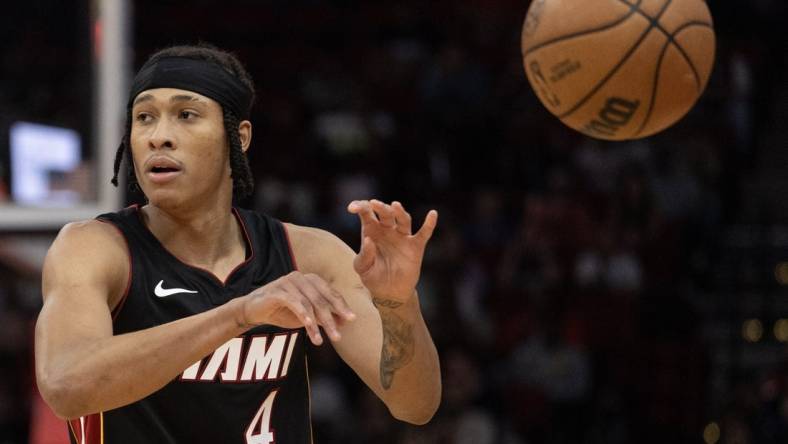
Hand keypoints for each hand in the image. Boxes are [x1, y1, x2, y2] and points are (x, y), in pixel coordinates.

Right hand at [239, 271, 355, 344]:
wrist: (253, 311)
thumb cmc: (282, 311)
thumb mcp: (306, 316)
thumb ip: (323, 316)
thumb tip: (344, 322)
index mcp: (311, 280)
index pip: (330, 293)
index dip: (341, 306)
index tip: (352, 320)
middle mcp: (301, 277)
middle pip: (321, 299)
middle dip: (331, 318)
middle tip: (338, 336)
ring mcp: (288, 282)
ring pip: (309, 303)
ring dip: (316, 324)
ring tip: (320, 340)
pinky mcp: (277, 291)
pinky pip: (294, 303)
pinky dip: (303, 315)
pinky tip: (309, 326)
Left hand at [347, 200, 437, 303]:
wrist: (389, 293)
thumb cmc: (373, 277)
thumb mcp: (362, 267)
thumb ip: (364, 255)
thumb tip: (369, 240)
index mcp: (371, 231)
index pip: (366, 213)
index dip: (360, 206)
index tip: (352, 208)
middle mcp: (387, 230)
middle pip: (385, 213)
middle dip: (381, 207)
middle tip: (375, 204)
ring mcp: (402, 237)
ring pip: (403, 219)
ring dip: (399, 212)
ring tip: (395, 205)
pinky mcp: (415, 246)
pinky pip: (424, 233)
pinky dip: (429, 224)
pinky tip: (433, 214)